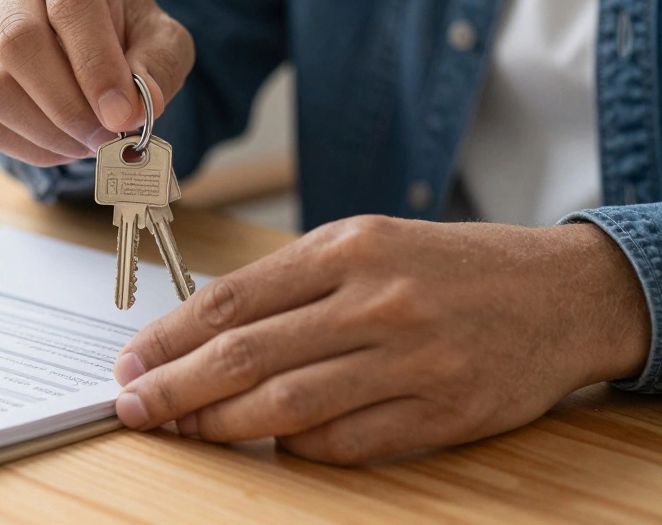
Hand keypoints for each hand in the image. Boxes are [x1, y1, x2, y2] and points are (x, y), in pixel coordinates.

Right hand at [0, 0, 194, 165]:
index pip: (70, 2)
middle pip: (17, 41)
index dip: (96, 65)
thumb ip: (158, 67)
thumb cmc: (125, 32)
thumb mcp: (162, 40)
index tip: (122, 115)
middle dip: (66, 105)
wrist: (86, 40)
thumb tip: (136, 108)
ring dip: (46, 131)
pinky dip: (26, 146)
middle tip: (104, 137)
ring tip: (86, 143)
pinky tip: (60, 145)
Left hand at [113, 216, 650, 463]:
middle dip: (175, 387)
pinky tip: (272, 441)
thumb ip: (290, 286)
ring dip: (220, 425)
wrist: (562, 292)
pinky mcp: (442, 413)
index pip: (231, 298)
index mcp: (347, 247)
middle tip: (133, 406)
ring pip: (286, 406)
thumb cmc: (446, 266)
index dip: (169, 337)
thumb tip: (202, 336)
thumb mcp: (366, 244)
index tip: (130, 362)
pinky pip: (345, 443)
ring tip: (185, 430)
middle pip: (246, 355)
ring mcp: (411, 360)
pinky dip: (296, 447)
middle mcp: (375, 299)